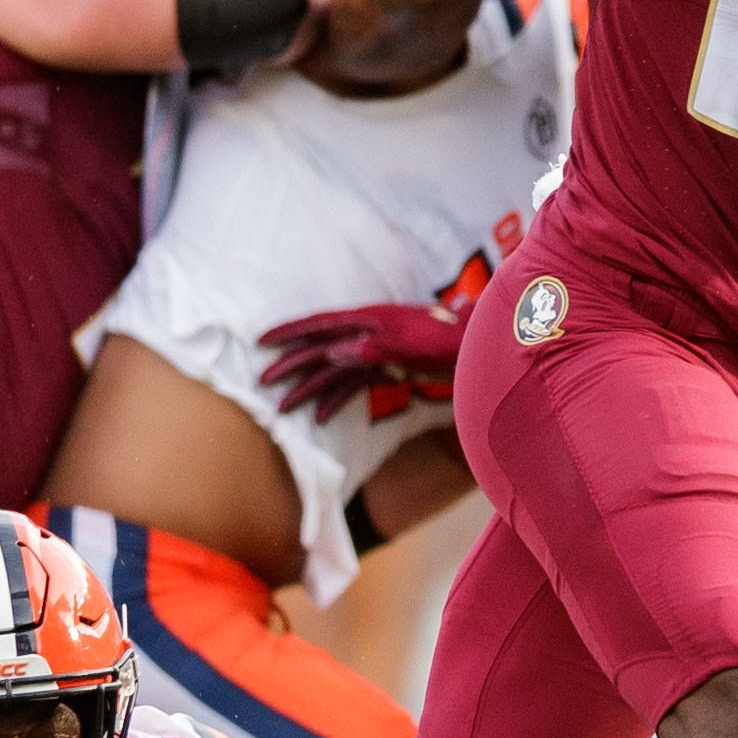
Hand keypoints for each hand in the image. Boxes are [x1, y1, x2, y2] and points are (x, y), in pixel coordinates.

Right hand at [258, 301, 465, 421]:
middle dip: (290, 366)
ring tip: (283, 407)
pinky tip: (319, 416)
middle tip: (262, 382)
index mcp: (366, 320)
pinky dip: (334, 399)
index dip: (289, 332)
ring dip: (307, 388)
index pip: (319, 325)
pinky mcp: (384, 368)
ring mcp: (373, 352)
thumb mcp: (408, 344)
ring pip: (331, 371)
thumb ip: (370, 348)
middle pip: (319, 350)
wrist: (476, 348)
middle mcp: (365, 334)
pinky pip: (351, 385)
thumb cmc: (445, 339)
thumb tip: (332, 354)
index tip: (261, 342)